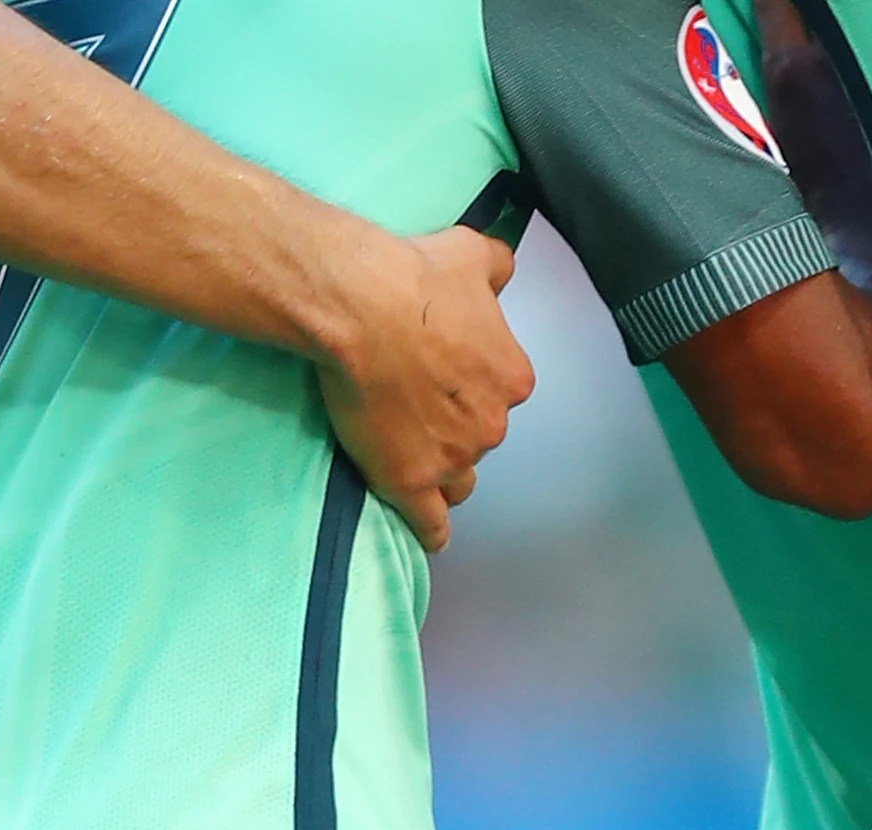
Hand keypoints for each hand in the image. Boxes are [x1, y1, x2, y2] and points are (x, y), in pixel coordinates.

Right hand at [314, 229, 533, 554]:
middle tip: (416, 403)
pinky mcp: (410, 482)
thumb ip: (499, 266)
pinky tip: (429, 535)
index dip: (470, 386)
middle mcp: (492, 425)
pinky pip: (431, 524)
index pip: (500, 394)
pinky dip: (431, 530)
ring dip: (443, 472)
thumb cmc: (414, 276)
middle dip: (455, 426)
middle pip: (479, 438)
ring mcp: (453, 458)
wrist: (359, 306)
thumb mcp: (471, 253)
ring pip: (459, 480)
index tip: (441, 373)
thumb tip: (504, 269)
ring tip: (413, 456)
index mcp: (512, 378)